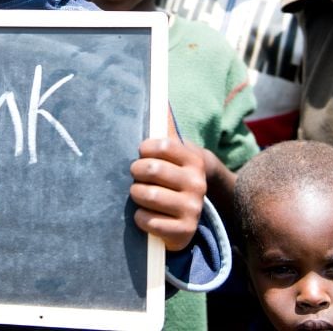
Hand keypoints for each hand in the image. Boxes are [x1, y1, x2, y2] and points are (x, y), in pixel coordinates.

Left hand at [129, 137, 205, 251]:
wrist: (190, 212)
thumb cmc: (172, 174)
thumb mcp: (174, 152)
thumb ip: (167, 127)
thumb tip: (161, 100)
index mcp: (193, 160)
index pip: (161, 145)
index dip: (144, 149)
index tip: (142, 153)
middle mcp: (197, 183)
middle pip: (151, 169)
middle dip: (136, 172)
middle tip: (137, 175)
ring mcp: (192, 208)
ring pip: (146, 195)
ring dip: (136, 194)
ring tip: (139, 194)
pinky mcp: (184, 231)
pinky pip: (147, 220)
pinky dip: (140, 218)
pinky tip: (146, 215)